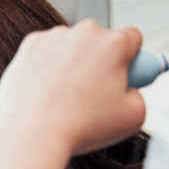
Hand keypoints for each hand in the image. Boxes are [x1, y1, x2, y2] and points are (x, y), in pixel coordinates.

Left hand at [0, 20, 146, 155]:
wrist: (32, 136)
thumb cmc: (81, 129)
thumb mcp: (133, 118)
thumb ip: (138, 95)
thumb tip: (129, 88)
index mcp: (115, 44)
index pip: (132, 39)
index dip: (129, 59)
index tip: (123, 74)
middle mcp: (85, 32)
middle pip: (99, 41)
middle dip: (98, 62)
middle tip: (90, 94)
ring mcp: (55, 37)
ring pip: (70, 46)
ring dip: (70, 64)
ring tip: (62, 99)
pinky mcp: (29, 46)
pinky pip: (45, 52)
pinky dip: (45, 68)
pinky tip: (45, 92)